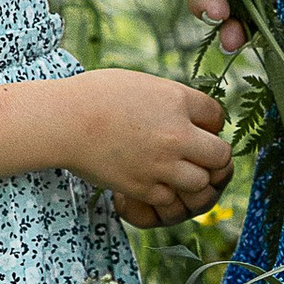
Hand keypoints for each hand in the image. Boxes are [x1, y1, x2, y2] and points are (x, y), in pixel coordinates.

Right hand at [64, 68, 229, 226]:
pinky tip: (153, 181)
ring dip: (194, 178)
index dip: (210, 123)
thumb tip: (192, 118)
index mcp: (177, 101)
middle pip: (220, 155)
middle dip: (213, 156)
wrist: (63, 121)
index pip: (218, 117)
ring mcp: (161, 165)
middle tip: (197, 154)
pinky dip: (166, 193)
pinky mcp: (143, 187)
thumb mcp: (143, 84)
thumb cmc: (97, 96)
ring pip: (201, 183)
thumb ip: (173, 100)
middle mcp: (177, 134)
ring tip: (178, 171)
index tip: (198, 126)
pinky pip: (171, 199)